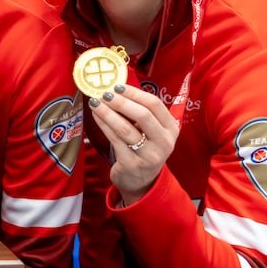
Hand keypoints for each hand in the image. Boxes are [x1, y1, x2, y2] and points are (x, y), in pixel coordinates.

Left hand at [87, 83, 179, 205]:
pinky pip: (115, 140)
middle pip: (143, 115)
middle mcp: (164, 142)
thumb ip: (141, 113)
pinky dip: (104, 125)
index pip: (155, 105)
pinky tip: (96, 116)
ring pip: (126, 128)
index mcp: (171, 129)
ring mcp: (149, 155)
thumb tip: (117, 89)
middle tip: (105, 94)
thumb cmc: (143, 148)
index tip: (117, 86)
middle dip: (121, 102)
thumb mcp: (151, 132)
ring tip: (95, 102)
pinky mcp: (132, 164)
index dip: (134, 93)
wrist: (141, 181)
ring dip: (108, 113)